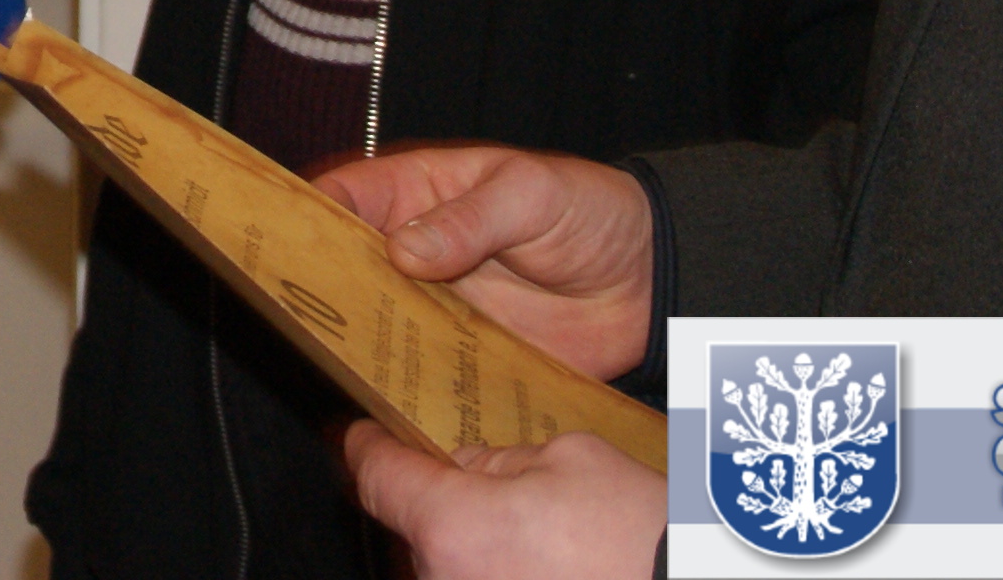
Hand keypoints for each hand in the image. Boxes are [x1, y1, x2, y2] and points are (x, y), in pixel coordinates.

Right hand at [318, 143, 655, 381]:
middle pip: (346, 267)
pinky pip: (423, 371)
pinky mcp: (465, 354)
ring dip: (355, 343)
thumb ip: (469, 219)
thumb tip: (401, 249)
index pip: (346, 196)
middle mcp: (415, 252)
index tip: (275, 239)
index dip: (306, 213)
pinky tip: (389, 403)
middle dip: (316, 286)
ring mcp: (437, 305)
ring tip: (328, 363)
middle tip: (288, 309)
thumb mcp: (529, 195)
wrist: (648, 279)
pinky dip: (405, 386)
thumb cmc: (588, 210)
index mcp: (420, 193)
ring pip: (376, 324)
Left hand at [343, 421, 662, 579]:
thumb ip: (504, 460)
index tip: (358, 436)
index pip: (379, 478)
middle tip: (488, 492)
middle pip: (414, 530)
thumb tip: (470, 467)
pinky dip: (497, 572)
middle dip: (441, 506)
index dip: (365, 448)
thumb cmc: (645, 541)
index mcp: (454, 526)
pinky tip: (544, 564)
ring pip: (446, 568)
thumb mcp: (574, 460)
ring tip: (537, 540)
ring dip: (473, 550)